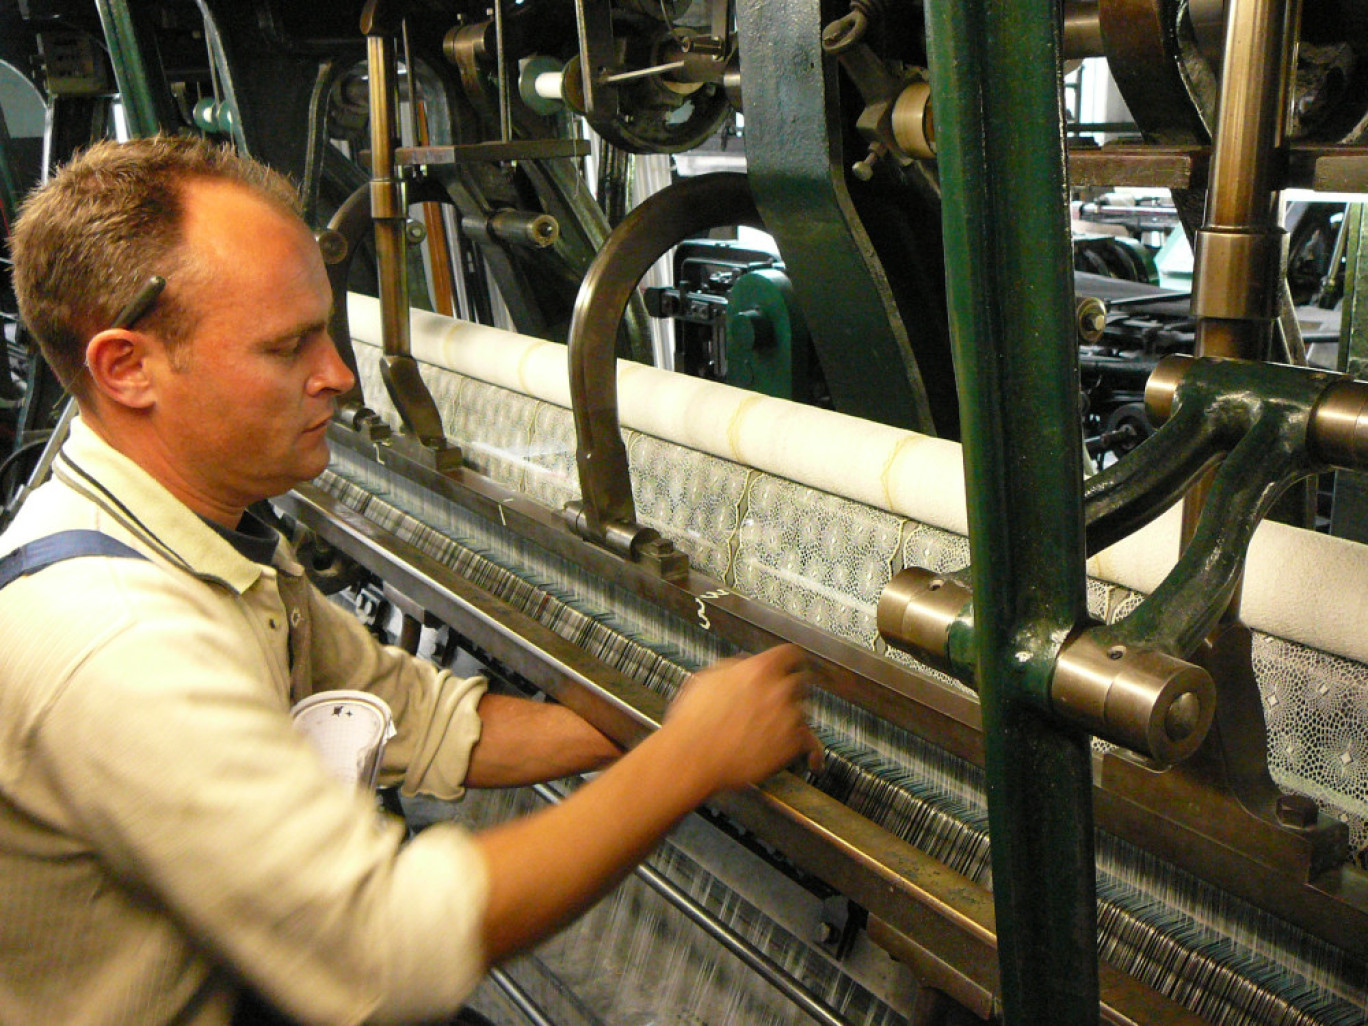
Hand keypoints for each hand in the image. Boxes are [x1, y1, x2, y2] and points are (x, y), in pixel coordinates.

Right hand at [661, 644, 823, 794]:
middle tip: (778, 701)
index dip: (791, 662)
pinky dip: (813, 754)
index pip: (791, 654)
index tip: (792, 667)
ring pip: (803, 713)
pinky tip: (813, 761)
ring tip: (776, 730)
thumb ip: (736, 667)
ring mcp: (790, 717)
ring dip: (793, 719)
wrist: (692, 757)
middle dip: (790, 691)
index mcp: (760, 669)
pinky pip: (812, 746)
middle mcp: (780, 689)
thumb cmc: (693, 721)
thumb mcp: (709, 677)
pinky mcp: (793, 745)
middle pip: (800, 682)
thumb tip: (747, 666)